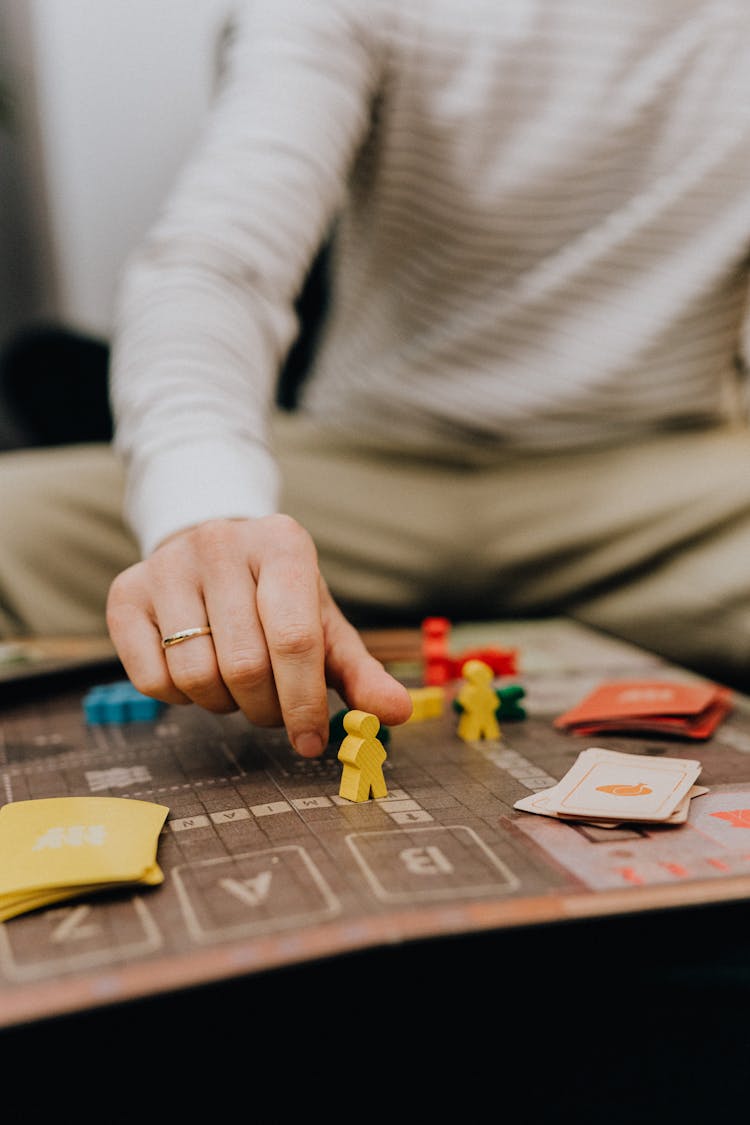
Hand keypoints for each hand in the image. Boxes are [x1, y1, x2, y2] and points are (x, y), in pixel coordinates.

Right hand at [106, 515, 412, 756]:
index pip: (295, 638)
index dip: (304, 702)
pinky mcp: (125, 592)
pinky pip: (152, 680)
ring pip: (196, 676)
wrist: (214, 552)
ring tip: (238, 687)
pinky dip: (181, 698)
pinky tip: (198, 674)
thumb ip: (360, 672)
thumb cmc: (278, 598)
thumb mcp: (324, 626)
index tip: (311, 742)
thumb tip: (397, 713)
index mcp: (282, 543)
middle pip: (245, 665)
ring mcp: (166, 565)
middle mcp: (220, 543)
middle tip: (274, 711)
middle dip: (266, 709)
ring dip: (224, 705)